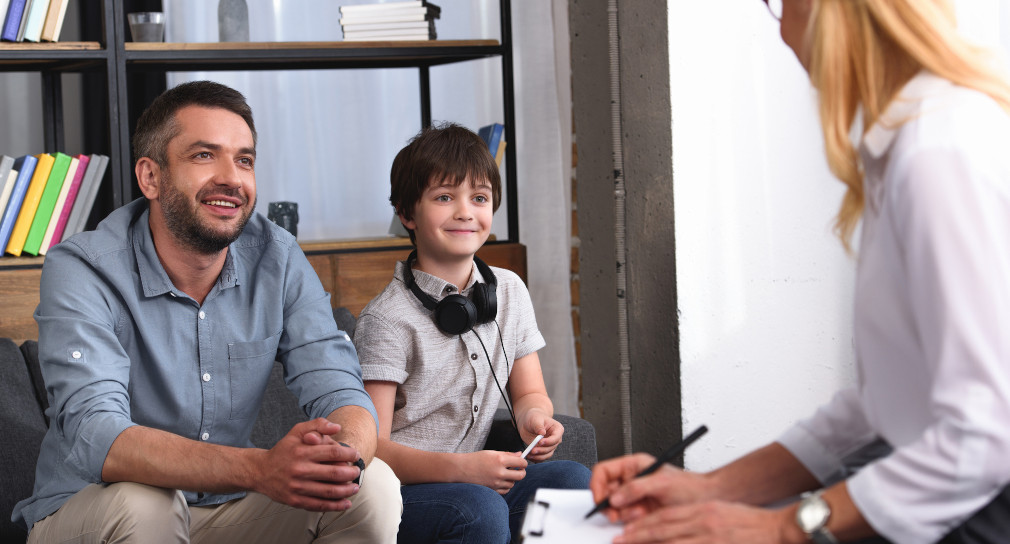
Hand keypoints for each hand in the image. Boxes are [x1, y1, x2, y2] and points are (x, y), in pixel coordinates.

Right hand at [252, 418, 362, 510]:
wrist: (260, 471)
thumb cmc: (283, 450)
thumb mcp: (297, 431)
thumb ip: (317, 424)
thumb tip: (337, 427)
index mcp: (302, 452)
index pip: (333, 452)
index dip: (349, 454)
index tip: (355, 455)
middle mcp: (300, 470)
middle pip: (334, 473)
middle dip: (351, 473)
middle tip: (357, 472)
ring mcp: (298, 487)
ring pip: (329, 491)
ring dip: (347, 490)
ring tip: (355, 487)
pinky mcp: (295, 501)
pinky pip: (319, 505)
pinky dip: (335, 506)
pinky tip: (346, 503)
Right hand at [458, 450, 527, 493]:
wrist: (461, 469)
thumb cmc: (475, 459)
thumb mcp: (492, 453)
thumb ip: (508, 454)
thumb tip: (520, 455)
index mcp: (500, 460)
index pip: (521, 463)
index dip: (523, 462)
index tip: (521, 462)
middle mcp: (499, 472)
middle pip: (521, 475)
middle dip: (521, 472)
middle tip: (518, 469)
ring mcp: (496, 483)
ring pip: (513, 483)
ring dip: (512, 479)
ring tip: (504, 474)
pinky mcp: (492, 490)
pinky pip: (506, 490)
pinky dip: (505, 486)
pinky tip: (500, 480)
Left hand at [519, 409, 563, 461]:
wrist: (528, 422)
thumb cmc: (534, 417)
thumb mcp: (535, 419)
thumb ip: (539, 426)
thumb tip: (542, 433)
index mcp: (557, 429)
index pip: (556, 438)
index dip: (548, 441)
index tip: (539, 442)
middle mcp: (556, 439)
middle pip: (551, 448)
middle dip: (542, 450)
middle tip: (532, 450)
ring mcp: (550, 446)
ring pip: (547, 454)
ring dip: (539, 456)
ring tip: (529, 454)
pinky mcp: (544, 450)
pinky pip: (542, 457)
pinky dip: (536, 459)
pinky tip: (529, 457)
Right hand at [590, 454, 711, 522]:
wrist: (705, 502)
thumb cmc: (689, 486)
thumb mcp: (662, 482)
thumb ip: (636, 487)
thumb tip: (615, 497)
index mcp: (633, 465)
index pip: (603, 471)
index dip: (597, 485)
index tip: (600, 498)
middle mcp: (631, 480)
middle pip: (605, 491)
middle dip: (609, 504)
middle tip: (615, 513)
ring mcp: (635, 497)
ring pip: (614, 508)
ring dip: (624, 514)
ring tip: (640, 512)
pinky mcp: (639, 512)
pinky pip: (625, 519)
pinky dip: (630, 522)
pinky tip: (643, 517)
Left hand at [613, 500, 797, 543]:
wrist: (777, 528)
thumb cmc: (750, 522)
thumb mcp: (718, 512)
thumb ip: (694, 518)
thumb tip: (670, 529)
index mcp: (702, 511)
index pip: (666, 516)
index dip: (643, 524)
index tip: (627, 530)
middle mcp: (704, 523)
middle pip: (664, 529)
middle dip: (638, 536)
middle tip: (619, 541)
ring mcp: (710, 538)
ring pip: (672, 542)